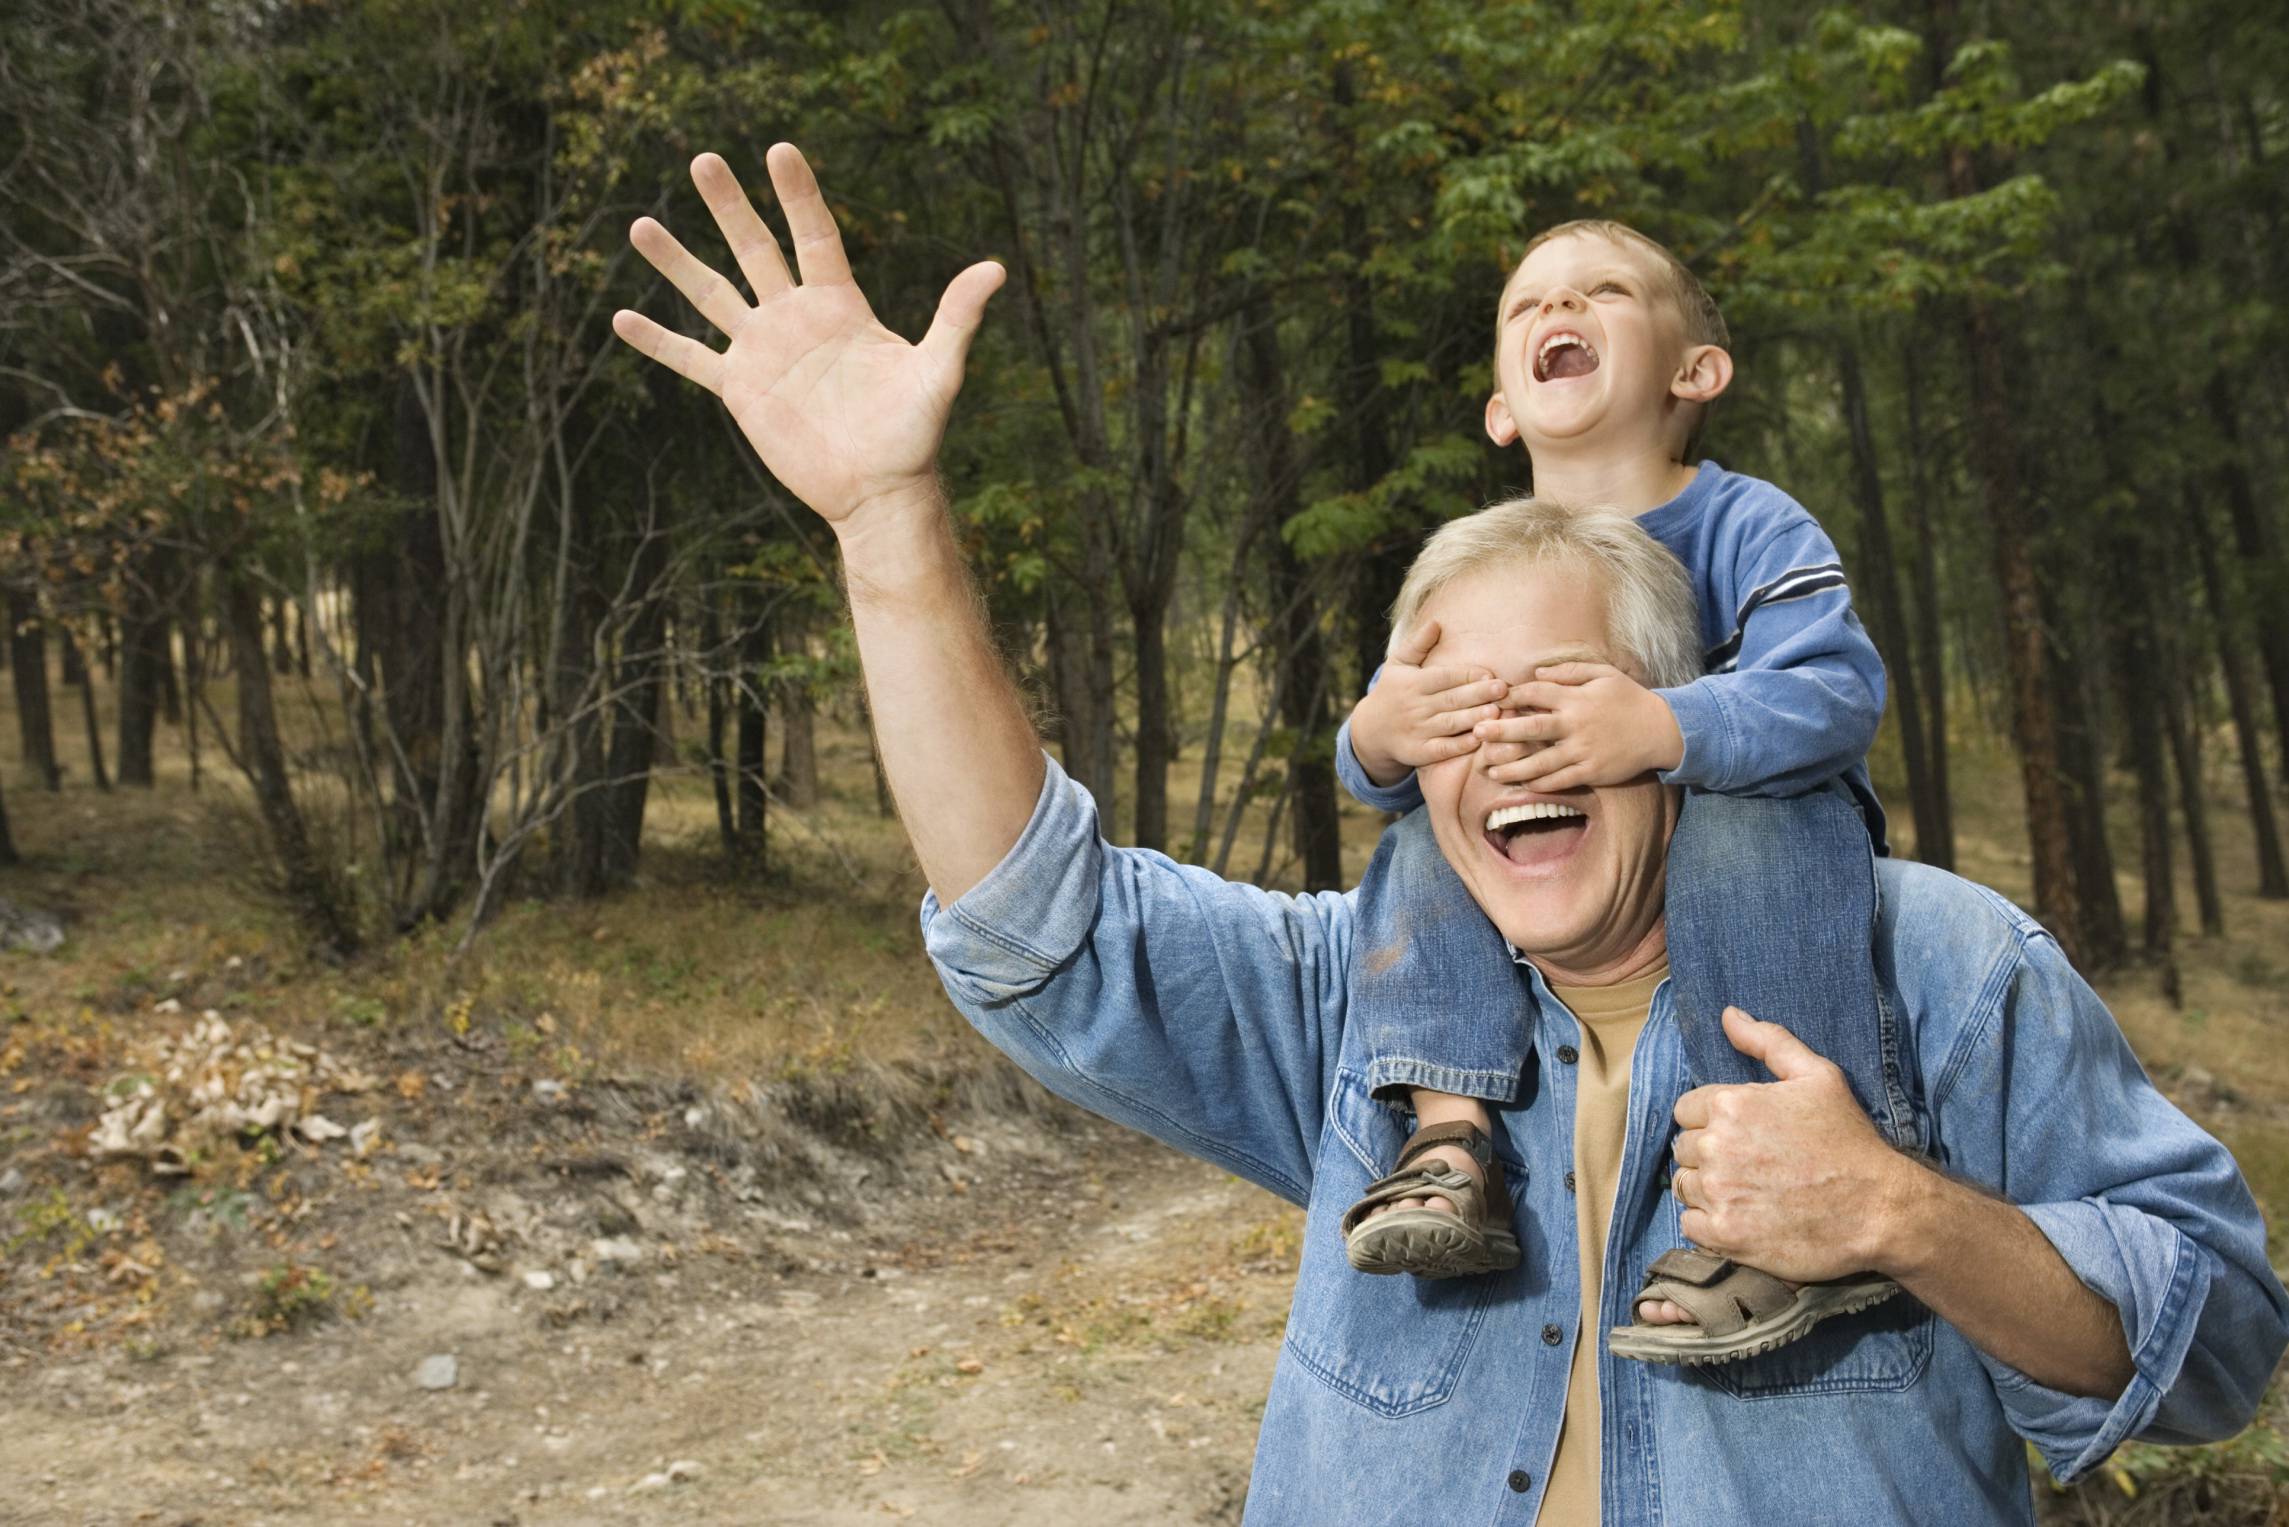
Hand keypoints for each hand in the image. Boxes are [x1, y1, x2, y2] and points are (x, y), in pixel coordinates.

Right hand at [612, 146, 1004, 525]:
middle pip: (755, 249)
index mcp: (840, 304)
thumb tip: (995, 269)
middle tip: (703, 160)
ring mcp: (764, 351)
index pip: (814, 235)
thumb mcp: (938, 372)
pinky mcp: (742, 390)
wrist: (880, 491)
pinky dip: (658, 341)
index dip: (798, 195)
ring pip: (712, 293)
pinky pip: (692, 358)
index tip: (778, 150)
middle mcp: (796, 318)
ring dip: (676, 261)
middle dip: (729, 205)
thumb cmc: (914, 434)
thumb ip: (957, 319)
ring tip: (638, 224)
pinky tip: (621, 318)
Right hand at [1347, 621, 1506, 786]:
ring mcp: (1416, 731)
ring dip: (1473, 718)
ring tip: (1496, 713)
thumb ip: (1418, 644)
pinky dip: (1459, 746)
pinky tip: (1478, 739)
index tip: (1490, 674)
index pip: (1443, 677)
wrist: (1371, 729)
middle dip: (1477, 694)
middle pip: (1450, 699)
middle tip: (1502, 690)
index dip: (1467, 675)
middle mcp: (1414, 706)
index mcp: (1413, 683)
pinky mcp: (1418, 752)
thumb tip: (1437, 623)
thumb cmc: (1392, 690)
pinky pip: (1441, 749)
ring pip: (1448, 724)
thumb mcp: (1398, 664)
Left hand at [1475, 660, 1681, 790]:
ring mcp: (1583, 750)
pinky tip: (1521, 784)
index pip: (1536, 693)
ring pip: (1541, 762)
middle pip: (1531, 727)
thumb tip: (1535, 671)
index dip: (1511, 696)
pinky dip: (1539, 783)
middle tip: (1477, 733)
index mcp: (1576, 698)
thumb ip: (1568, 671)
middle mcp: (1576, 724)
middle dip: (1502, 731)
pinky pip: (1560, 780)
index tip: (1491, 700)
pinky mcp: (1591, 772)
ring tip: (1490, 771)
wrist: (1661, 729)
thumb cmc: (1629, 699)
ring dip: (1513, 767)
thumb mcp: (1603, 674)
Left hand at [1668, 1008, 1910, 1280]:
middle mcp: (1716, 1147)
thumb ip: (1768, 1041)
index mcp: (1730, 1105)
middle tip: (1748, 1166)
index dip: (1710, 1121)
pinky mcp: (1725, 1234)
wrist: (1879, 1209)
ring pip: (1684, 1186)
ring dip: (1706, 1189)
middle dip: (1708, 1154)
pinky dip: (1707, 1224)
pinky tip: (1740, 1218)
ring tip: (1746, 1192)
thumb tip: (1728, 1015)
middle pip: (1683, 1148)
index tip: (1740, 1135)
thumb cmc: (1848, 1140)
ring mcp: (1719, 1193)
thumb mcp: (1818, 1076)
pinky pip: (1689, 1225)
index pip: (1685, 1110)